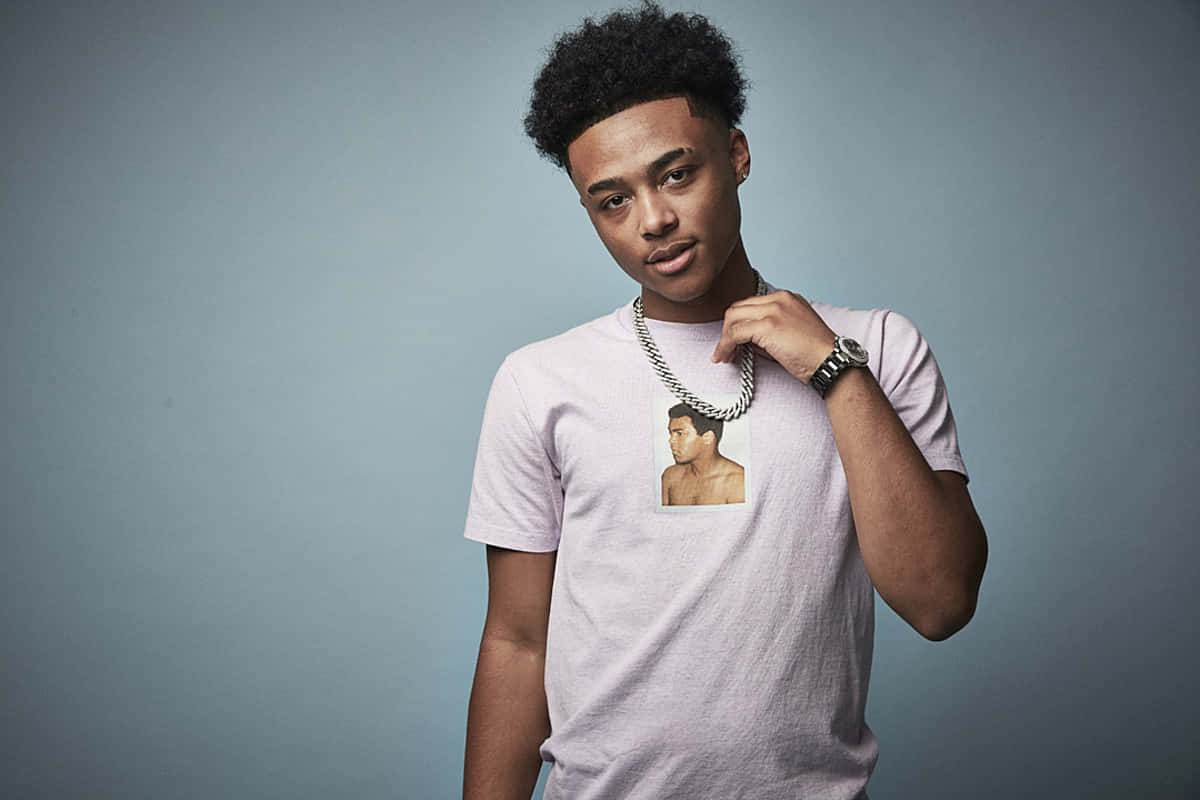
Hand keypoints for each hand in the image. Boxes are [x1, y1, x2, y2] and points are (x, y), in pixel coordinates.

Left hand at [711, 290, 836, 383]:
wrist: (832, 362)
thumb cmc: (815, 354)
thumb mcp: (790, 334)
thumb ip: (766, 331)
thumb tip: (743, 341)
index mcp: (786, 298)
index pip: (749, 305)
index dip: (738, 324)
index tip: (733, 341)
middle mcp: (779, 299)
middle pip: (737, 309)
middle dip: (727, 330)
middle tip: (726, 350)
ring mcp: (773, 310)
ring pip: (733, 319)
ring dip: (724, 338)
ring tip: (724, 356)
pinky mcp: (768, 325)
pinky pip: (735, 333)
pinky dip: (725, 345)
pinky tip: (724, 357)